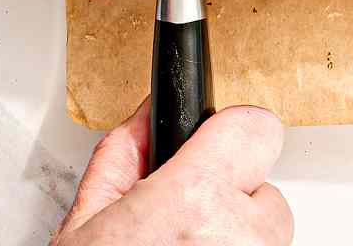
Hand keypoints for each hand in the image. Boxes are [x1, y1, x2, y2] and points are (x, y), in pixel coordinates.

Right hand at [56, 100, 291, 244]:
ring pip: (267, 238)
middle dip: (228, 201)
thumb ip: (122, 158)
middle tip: (183, 227)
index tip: (210, 147)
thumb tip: (148, 119)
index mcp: (194, 201)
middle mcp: (237, 238)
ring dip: (235, 241)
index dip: (230, 135)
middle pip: (264, 191)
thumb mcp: (85, 226)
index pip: (257, 129)